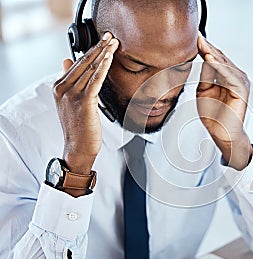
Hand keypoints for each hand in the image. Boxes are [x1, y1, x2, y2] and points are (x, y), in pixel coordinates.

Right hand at [53, 32, 118, 173]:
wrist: (78, 147)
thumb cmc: (78, 126)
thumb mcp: (70, 101)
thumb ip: (70, 80)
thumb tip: (67, 61)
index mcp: (59, 87)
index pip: (77, 63)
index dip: (91, 50)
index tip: (103, 41)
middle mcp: (63, 88)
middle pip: (84, 62)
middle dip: (98, 47)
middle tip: (110, 36)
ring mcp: (72, 95)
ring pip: (90, 69)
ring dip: (103, 54)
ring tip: (113, 43)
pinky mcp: (83, 102)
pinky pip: (95, 80)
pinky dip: (102, 68)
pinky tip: (108, 58)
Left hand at [197, 33, 252, 169]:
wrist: (221, 133)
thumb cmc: (214, 115)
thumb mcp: (204, 91)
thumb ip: (205, 76)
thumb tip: (203, 60)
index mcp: (227, 76)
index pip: (215, 58)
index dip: (204, 48)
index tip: (193, 38)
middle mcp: (236, 77)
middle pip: (220, 58)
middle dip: (208, 47)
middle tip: (196, 36)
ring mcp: (240, 82)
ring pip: (224, 64)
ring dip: (212, 54)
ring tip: (202, 44)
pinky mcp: (241, 90)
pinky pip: (229, 75)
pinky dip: (219, 67)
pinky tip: (210, 60)